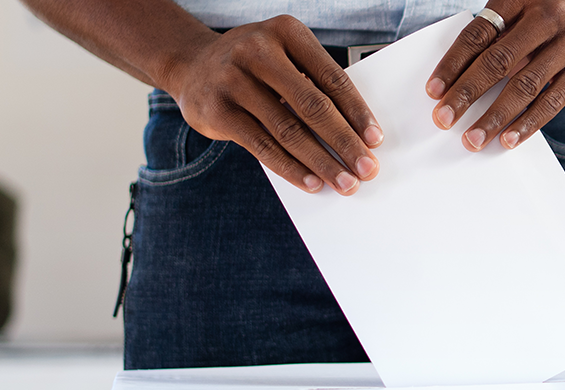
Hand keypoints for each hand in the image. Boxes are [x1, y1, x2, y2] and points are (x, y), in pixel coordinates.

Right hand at [161, 15, 381, 194]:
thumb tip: (355, 134)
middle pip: (313, 105)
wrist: (190, 64)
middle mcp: (258, 52)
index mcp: (286, 32)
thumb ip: (313, 83)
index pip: (331, 78)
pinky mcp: (217, 111)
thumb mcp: (284, 56)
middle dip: (344, 142)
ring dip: (321, 162)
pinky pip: (263, 146)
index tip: (375, 139)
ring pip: (288, 131)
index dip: (357, 112)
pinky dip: (291, 168)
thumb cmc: (253, 64)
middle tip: (366, 168)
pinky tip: (311, 182)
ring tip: (344, 182)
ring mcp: (233, 81)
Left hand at [426, 0, 564, 151]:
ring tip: (474, 138)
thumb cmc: (538, 32)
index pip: (478, 33)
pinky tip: (508, 139)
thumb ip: (489, 46)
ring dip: (495, 116)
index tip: (433, 92)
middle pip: (498, 59)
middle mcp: (548, 14)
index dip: (452, 64)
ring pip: (524, 84)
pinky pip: (551, 102)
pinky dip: (527, 124)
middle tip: (444, 119)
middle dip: (467, 93)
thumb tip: (449, 91)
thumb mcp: (514, 25)